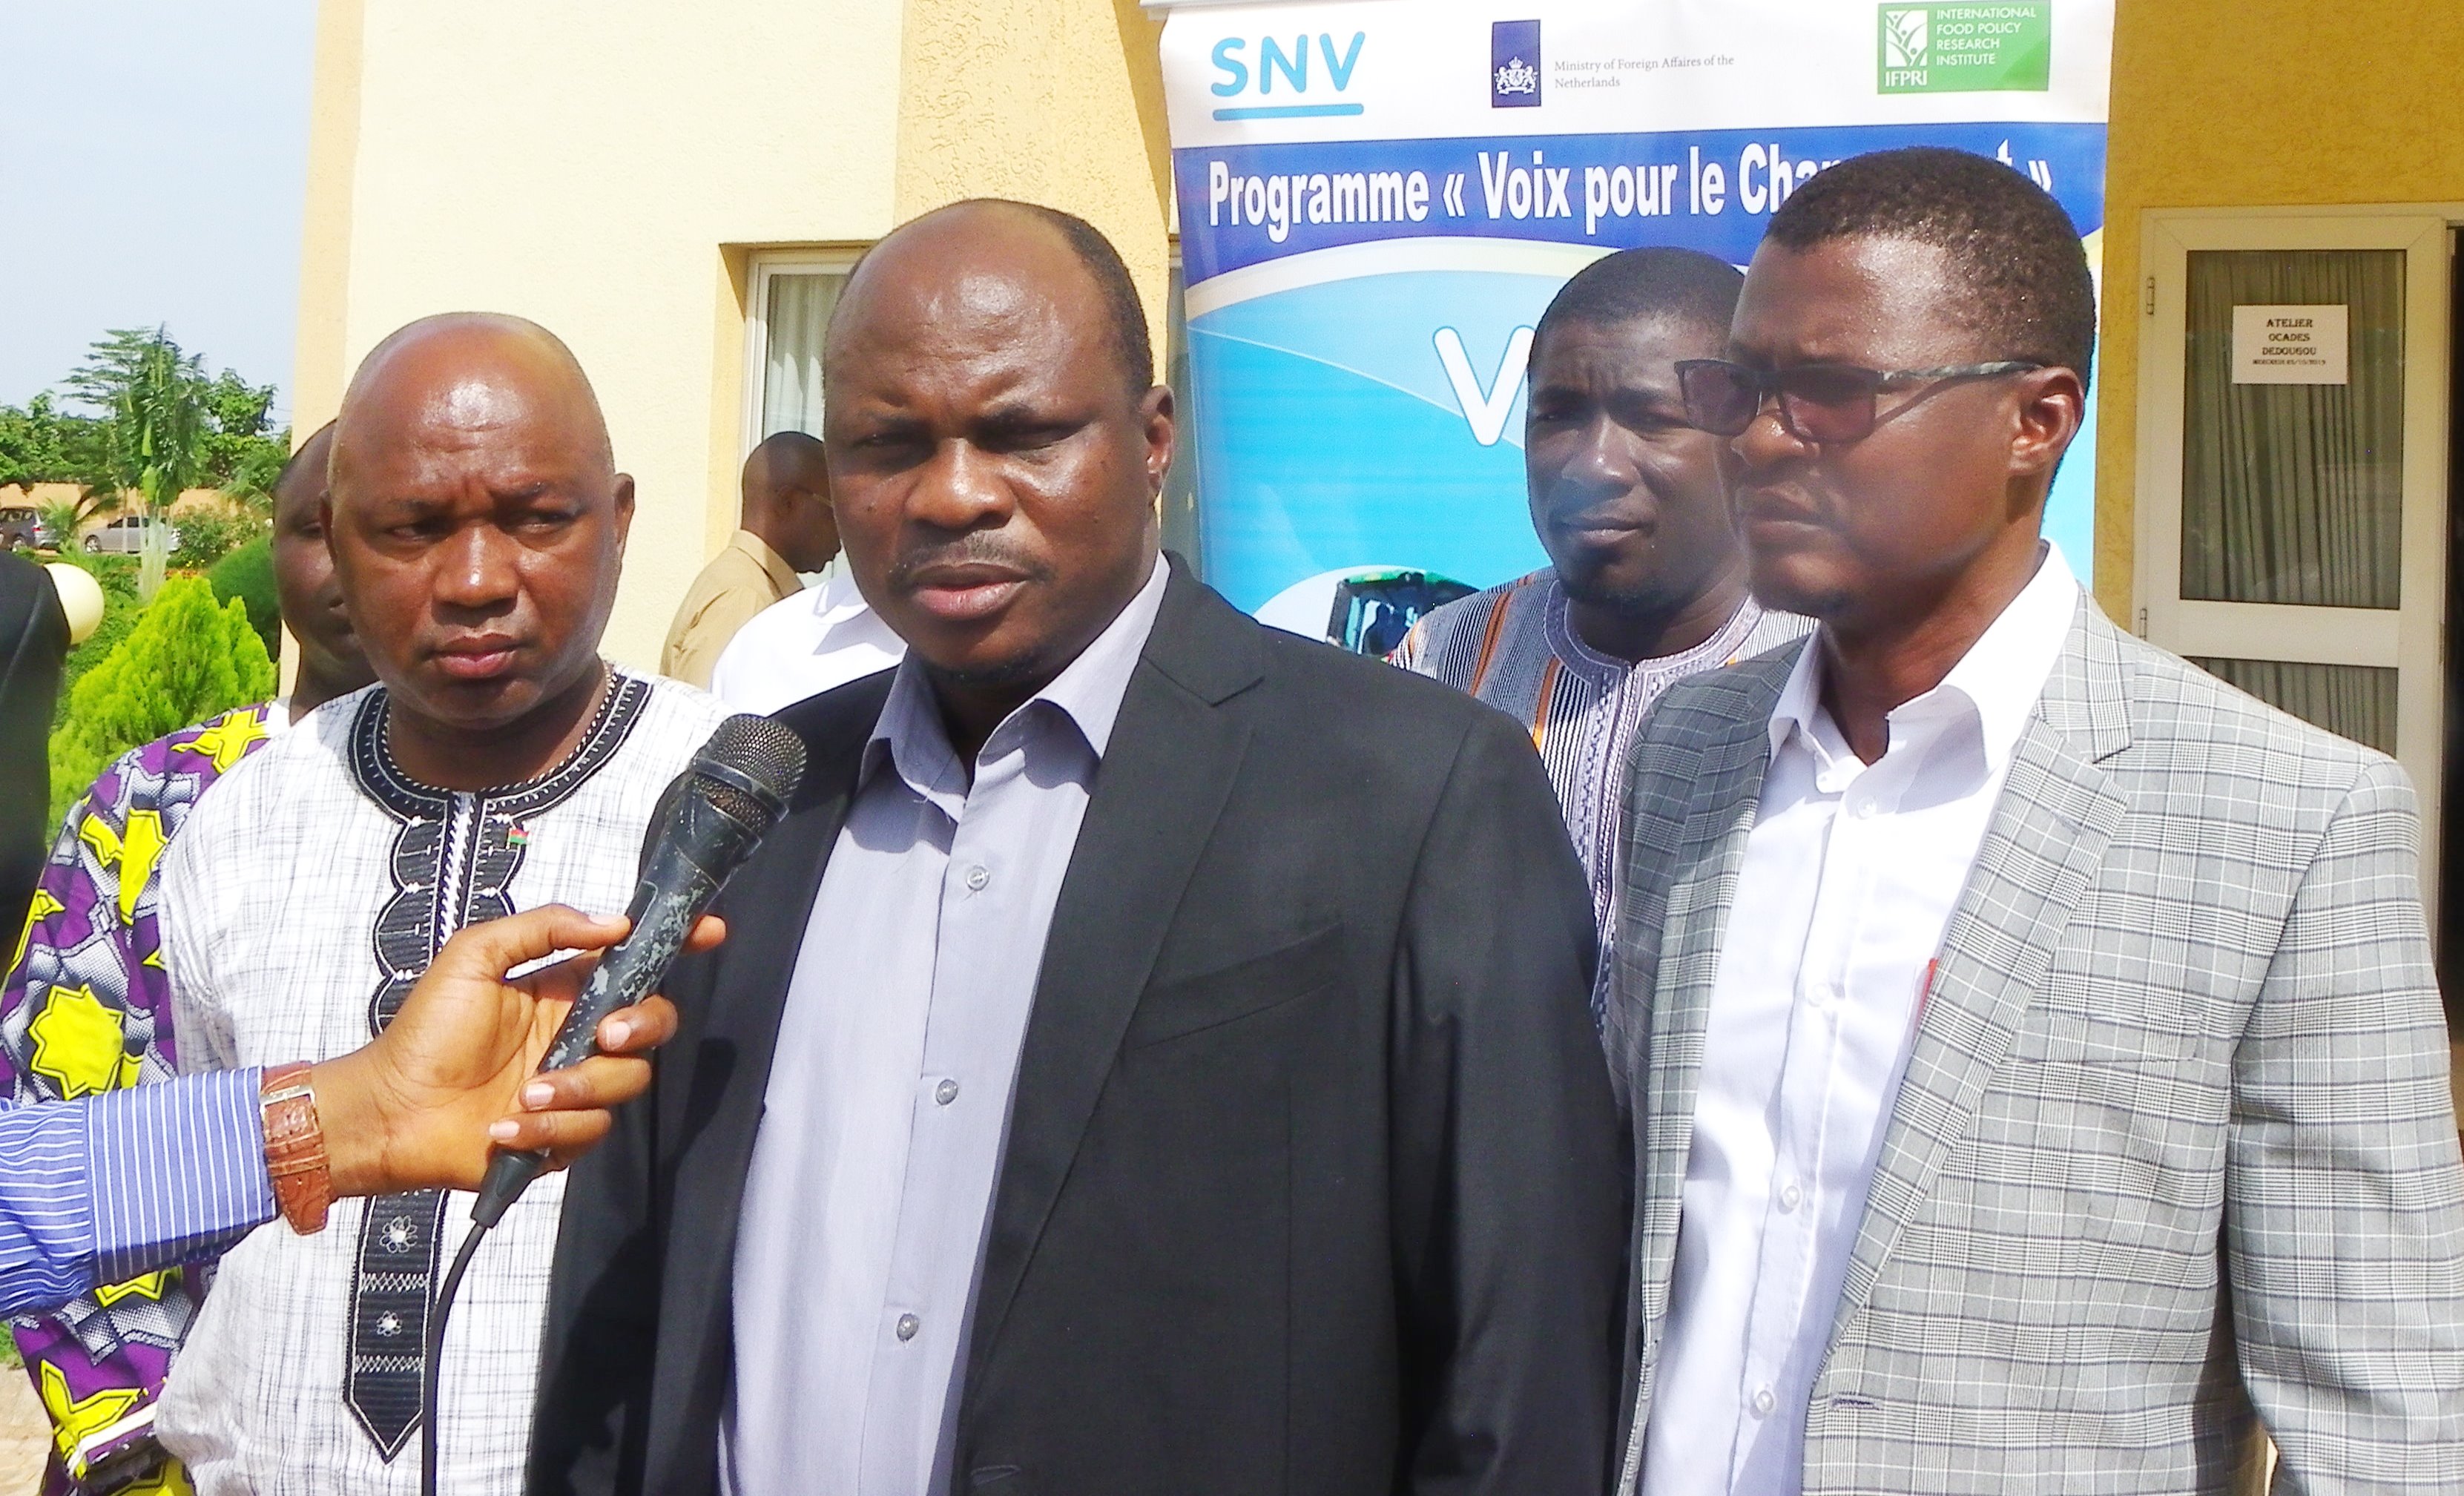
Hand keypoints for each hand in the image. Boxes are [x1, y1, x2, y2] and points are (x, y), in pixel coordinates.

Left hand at [306, 903, 723, 1195]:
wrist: (390, 1110)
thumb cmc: (423, 1034)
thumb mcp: (474, 957)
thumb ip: (541, 926)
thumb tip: (611, 923)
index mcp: (565, 991)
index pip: (634, 963)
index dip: (677, 946)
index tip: (709, 932)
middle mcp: (578, 1036)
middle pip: (653, 1024)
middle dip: (642, 1026)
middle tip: (606, 1034)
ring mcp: (574, 1087)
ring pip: (627, 1083)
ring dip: (579, 1087)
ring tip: (524, 1093)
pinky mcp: (563, 1136)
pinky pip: (589, 1131)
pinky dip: (547, 1129)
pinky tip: (504, 1125)